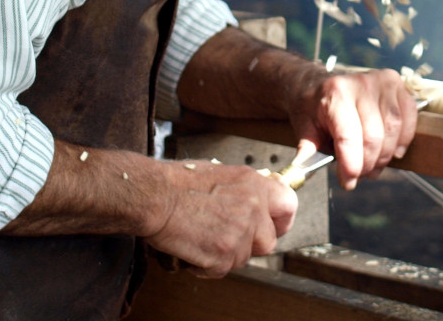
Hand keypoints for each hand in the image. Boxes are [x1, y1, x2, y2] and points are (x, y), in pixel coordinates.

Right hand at [144, 160, 296, 277]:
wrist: (154, 196)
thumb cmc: (177, 183)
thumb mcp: (220, 172)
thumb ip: (244, 188)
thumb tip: (255, 199)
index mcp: (254, 184)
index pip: (288, 205)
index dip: (281, 220)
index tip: (274, 225)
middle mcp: (252, 207)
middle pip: (268, 241)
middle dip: (250, 244)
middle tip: (228, 238)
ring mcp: (239, 232)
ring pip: (243, 258)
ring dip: (225, 254)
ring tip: (203, 237)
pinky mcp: (223, 253)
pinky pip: (222, 270)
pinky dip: (206, 265)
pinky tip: (193, 247)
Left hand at [289, 68, 417, 189]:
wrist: (319, 83)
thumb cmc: (312, 108)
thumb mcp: (304, 128)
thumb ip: (308, 152)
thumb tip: (303, 172)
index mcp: (335, 94)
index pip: (348, 136)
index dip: (351, 165)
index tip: (348, 182)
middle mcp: (360, 83)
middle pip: (374, 136)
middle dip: (367, 164)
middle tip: (359, 175)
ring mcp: (382, 82)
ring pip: (393, 129)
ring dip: (385, 156)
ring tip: (372, 166)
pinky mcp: (397, 84)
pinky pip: (408, 118)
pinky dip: (403, 140)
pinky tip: (393, 152)